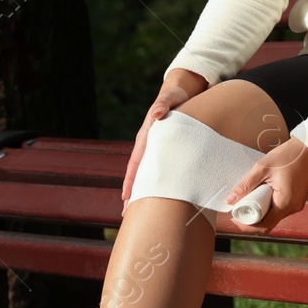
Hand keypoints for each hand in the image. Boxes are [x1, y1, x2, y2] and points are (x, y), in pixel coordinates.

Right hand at [121, 81, 195, 215]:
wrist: (181, 93)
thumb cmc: (175, 97)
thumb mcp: (170, 98)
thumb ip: (164, 104)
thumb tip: (157, 113)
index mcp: (147, 136)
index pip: (136, 162)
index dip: (131, 179)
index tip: (126, 196)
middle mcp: (149, 145)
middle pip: (139, 173)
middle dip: (133, 192)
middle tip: (128, 213)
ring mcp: (157, 149)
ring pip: (149, 173)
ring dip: (144, 191)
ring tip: (140, 211)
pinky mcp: (168, 150)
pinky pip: (161, 169)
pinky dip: (159, 182)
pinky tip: (163, 196)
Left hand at [224, 137, 307, 232]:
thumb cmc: (288, 155)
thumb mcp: (262, 168)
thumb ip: (245, 185)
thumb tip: (229, 200)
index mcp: (285, 203)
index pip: (263, 225)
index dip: (247, 224)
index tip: (235, 217)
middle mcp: (293, 208)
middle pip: (268, 222)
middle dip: (252, 217)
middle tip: (239, 207)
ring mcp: (297, 204)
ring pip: (274, 215)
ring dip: (261, 210)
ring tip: (249, 198)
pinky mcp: (297, 199)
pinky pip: (280, 208)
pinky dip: (269, 204)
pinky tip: (262, 194)